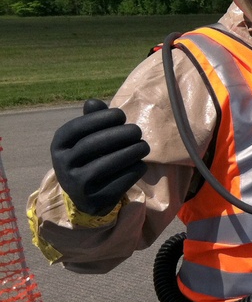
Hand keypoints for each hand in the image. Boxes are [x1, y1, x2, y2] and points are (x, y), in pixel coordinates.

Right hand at [50, 99, 149, 215]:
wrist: (86, 196)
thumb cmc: (90, 157)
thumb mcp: (85, 138)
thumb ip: (92, 119)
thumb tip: (94, 102)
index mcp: (58, 145)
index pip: (77, 128)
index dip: (100, 119)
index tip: (121, 115)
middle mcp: (62, 165)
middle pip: (92, 145)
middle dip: (119, 135)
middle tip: (137, 131)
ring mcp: (76, 184)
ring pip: (105, 165)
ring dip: (130, 152)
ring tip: (144, 146)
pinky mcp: (93, 199)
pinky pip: (117, 182)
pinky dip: (133, 171)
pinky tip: (141, 164)